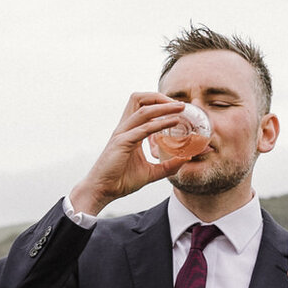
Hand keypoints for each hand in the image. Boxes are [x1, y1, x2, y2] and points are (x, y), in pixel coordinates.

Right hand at [68, 93, 197, 216]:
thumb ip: (167, 166)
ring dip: (163, 106)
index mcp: (130, 131)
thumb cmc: (121, 180)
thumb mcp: (150, 173)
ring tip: (180, 107)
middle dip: (160, 97)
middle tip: (180, 104)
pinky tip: (174, 122)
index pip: (143, 107)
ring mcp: (122, 133)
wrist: (102, 191)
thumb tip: (186, 160)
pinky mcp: (122, 142)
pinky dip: (160, 123)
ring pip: (143, 109)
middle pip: (139, 99)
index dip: (161, 104)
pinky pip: (143, 128)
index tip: (179, 109)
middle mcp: (125, 128)